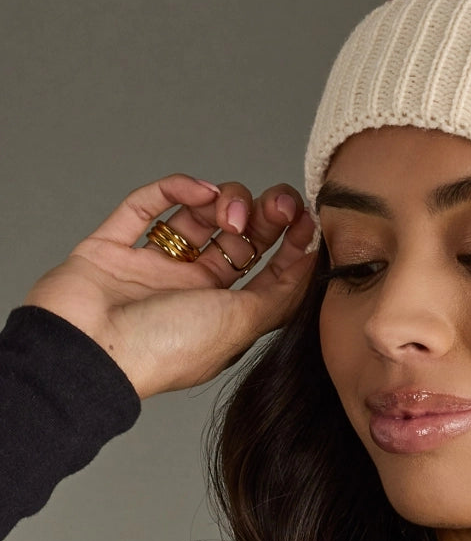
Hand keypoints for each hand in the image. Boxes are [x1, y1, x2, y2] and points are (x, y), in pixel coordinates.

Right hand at [21, 174, 318, 399]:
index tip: (306, 217)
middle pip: (235, 237)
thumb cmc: (163, 350)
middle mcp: (189, 290)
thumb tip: (312, 258)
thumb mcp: (241, 325)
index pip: (265, 269)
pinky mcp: (112, 245)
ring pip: (196, 217)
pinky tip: (198, 190)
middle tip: (276, 202)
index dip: (290, 241)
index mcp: (222, 314)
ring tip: (225, 209)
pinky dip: (173, 190)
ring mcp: (150, 266)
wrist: (88, 351)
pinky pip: (145, 205)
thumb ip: (280, 293)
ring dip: (221, 202)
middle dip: (261, 214)